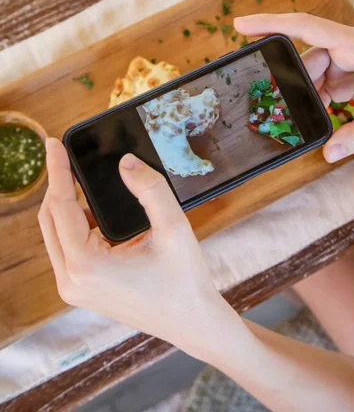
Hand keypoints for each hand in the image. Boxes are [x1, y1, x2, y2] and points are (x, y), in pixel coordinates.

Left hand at [38, 138, 240, 358]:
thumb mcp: (173, 228)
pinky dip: (75, 224)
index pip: (60, 206)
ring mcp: (74, 288)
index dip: (57, 171)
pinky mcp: (82, 290)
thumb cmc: (185, 281)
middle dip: (57, 184)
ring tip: (81, 179)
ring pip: (55, 234)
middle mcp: (71, 280)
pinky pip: (67, 248)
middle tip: (64, 155)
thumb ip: (149, 188)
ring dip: (66, 204)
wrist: (192, 323)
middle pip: (49, 219)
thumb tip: (125, 162)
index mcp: (87, 265)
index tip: (53, 143)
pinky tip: (92, 209)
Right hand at [234, 13, 353, 162]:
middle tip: (270, 104)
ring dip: (305, 98)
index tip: (239, 26)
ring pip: (313, 76)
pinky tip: (315, 119)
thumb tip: (328, 153)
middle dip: (289, 83)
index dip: (270, 25)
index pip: (304, 28)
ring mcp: (351, 63)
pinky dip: (318, 103)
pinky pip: (326, 87)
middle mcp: (349, 49)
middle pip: (305, 60)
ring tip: (294, 119)